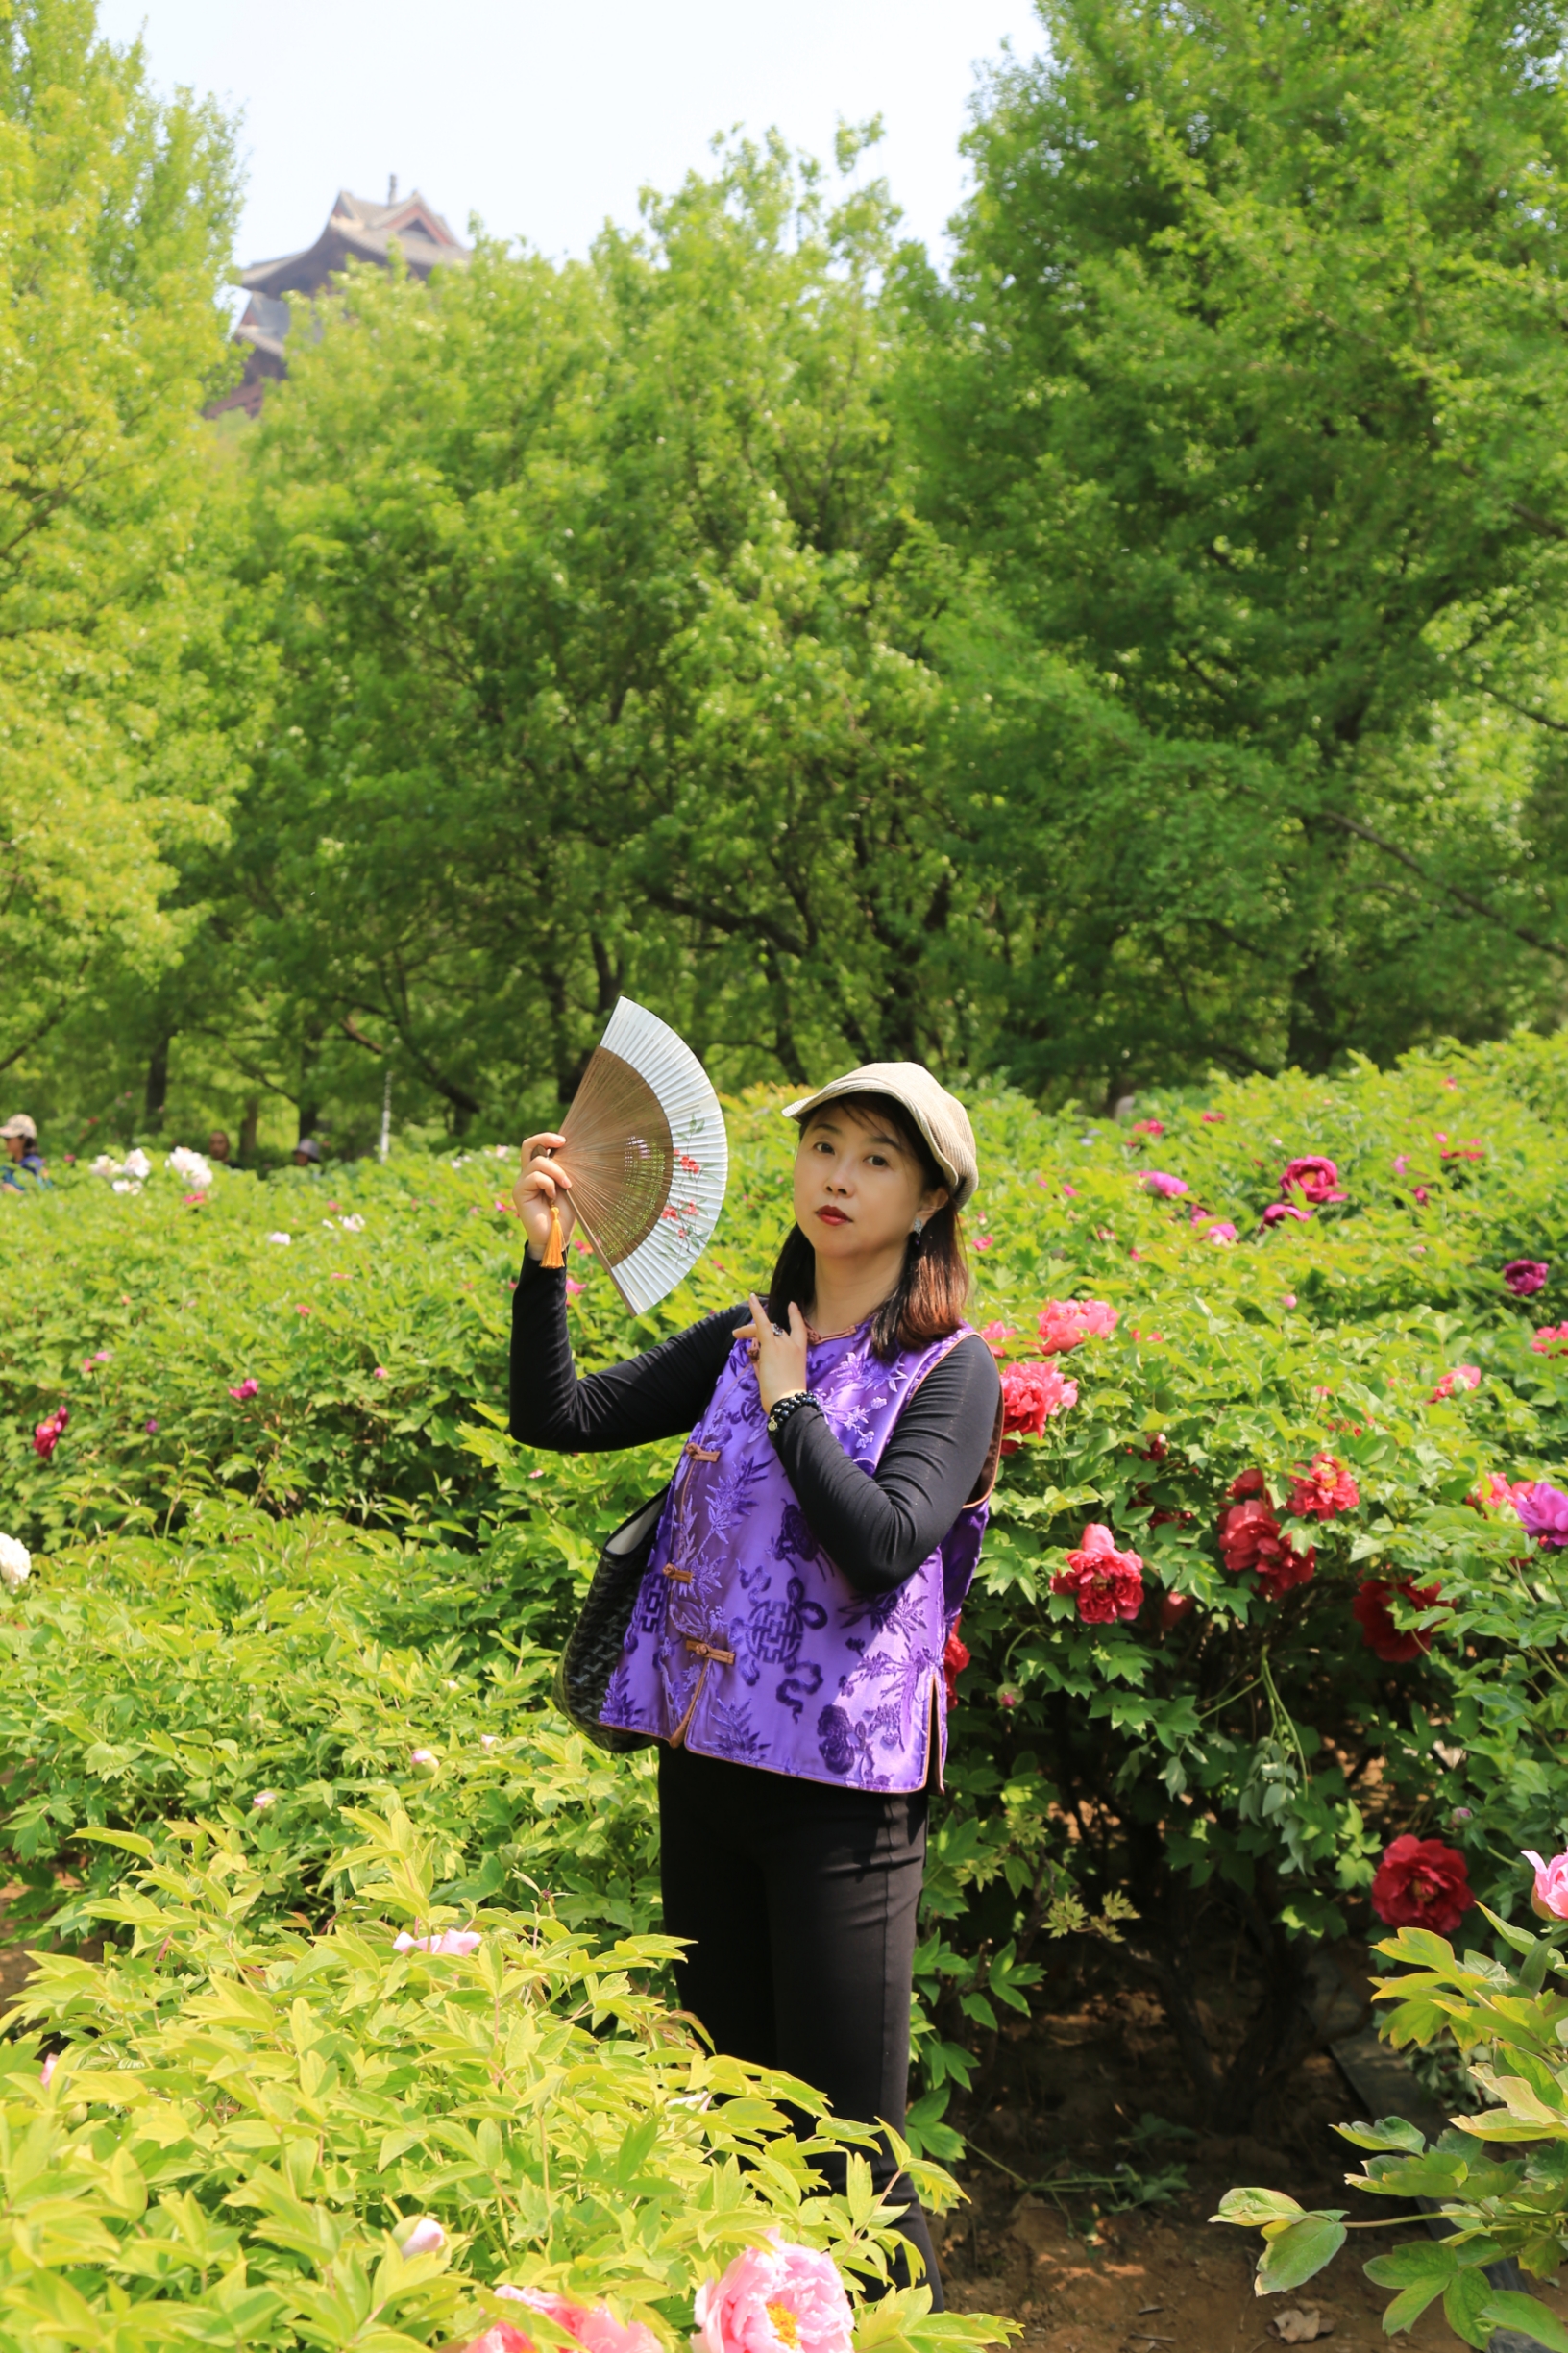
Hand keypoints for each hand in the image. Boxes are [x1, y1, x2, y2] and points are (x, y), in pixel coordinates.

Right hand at [514, 1132, 577, 1260]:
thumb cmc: (565, 1213)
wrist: (557, 1235)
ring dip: (556, 1171)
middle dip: (545, 1138)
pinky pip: (534, 1177)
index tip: (565, 1141)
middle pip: (528, 1145)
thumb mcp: (568, 1187)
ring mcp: (522, 1183)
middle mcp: (528, 1174)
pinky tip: (552, 1196)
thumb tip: (569, 1150)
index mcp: (540, 1172)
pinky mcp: (519, 1192)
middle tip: (563, 1143)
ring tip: (566, 1185)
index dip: (547, 1138)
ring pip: (537, 1162)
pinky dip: (548, 1183)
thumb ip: (565, 1170)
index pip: (537, 1146)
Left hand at [736, 1294, 809, 1413]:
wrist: (789, 1403)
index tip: (791, 1305)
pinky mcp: (771, 1347)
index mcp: (800, 1353)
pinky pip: (762, 1324)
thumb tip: (756, 1360)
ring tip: (736, 1334)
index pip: (799, 1330)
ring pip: (764, 1330)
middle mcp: (793, 1345)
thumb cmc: (786, 1399)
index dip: (795, 1316)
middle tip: (741, 1335)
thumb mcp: (779, 1379)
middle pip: (775, 1330)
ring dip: (749, 1330)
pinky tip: (751, 1298)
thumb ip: (768, 1366)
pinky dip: (756, 1310)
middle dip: (758, 1330)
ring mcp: (783, 1345)